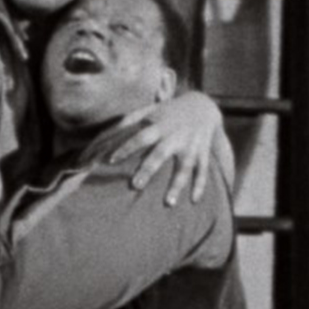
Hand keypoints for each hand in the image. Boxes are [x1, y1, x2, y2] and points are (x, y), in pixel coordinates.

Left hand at [108, 93, 222, 205]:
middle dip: (149, 169)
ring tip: (169, 203)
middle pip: (160, 154)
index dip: (126, 147)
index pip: (140, 137)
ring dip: (177, 185)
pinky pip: (202, 171)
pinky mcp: (203, 152)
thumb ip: (130, 120)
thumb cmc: (169, 112)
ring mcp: (191, 145)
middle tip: (135, 186)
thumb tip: (105, 133)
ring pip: (184, 167)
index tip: (111, 160)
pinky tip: (194, 201)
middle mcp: (175, 136)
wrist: (203, 105)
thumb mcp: (151, 109)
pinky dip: (200, 186)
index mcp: (160, 125)